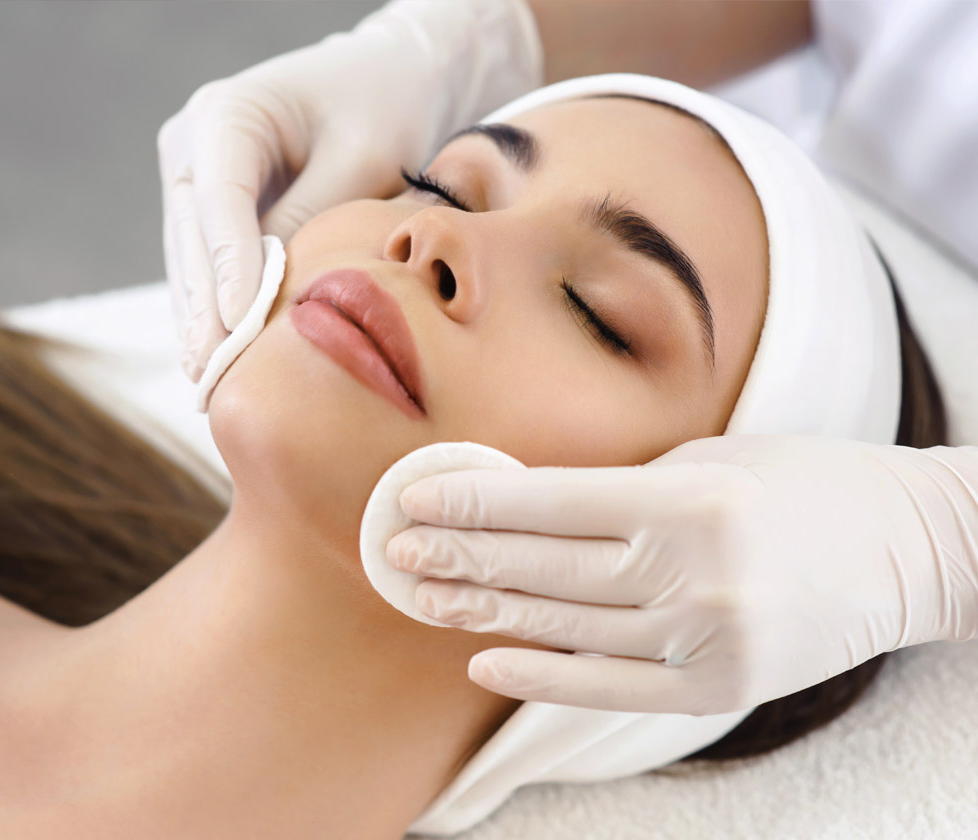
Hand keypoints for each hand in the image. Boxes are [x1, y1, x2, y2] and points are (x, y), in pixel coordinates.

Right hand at [157, 0, 541, 380]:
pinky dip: (214, 310)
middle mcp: (192, 145)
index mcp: (226, 115)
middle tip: (215, 375)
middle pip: (191, 239)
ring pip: (189, 261)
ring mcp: (193, 178)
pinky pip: (205, 266)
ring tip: (211, 382)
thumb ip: (313, 219)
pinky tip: (222, 359)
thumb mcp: (362, 159)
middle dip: (204, 311)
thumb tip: (274, 294)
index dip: (227, 270)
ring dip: (200, 321)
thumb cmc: (382, 107)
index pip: (219, 203)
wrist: (384, 79)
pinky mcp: (208, 209)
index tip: (237, 327)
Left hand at [388, 434, 977, 714]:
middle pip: (547, 568)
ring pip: (566, 626)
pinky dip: (545, 675)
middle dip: (462, 555)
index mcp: (692, 499)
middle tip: (395, 548)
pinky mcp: (720, 687)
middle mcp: (696, 573)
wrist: (911, 548)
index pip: (554, 503)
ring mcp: (708, 638)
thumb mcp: (712, 460)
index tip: (415, 497)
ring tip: (422, 594)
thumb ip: (621, 489)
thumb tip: (523, 505)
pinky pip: (612, 687)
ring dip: (485, 610)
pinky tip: (485, 659)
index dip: (476, 501)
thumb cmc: (805, 483)